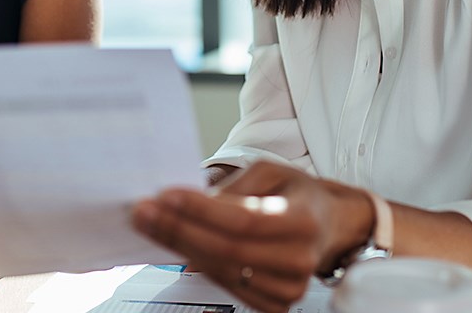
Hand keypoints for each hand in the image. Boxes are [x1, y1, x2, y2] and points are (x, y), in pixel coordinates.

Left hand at [131, 161, 372, 312]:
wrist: (328, 226)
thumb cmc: (297, 195)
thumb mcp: (270, 172)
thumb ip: (233, 187)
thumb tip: (191, 205)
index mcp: (303, 221)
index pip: (244, 220)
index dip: (201, 211)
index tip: (165, 196)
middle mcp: (299, 260)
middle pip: (226, 249)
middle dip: (178, 229)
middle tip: (144, 212)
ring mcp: (288, 288)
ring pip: (221, 270)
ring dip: (180, 247)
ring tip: (151, 224)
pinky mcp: (275, 304)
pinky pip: (226, 286)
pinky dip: (197, 264)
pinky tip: (178, 245)